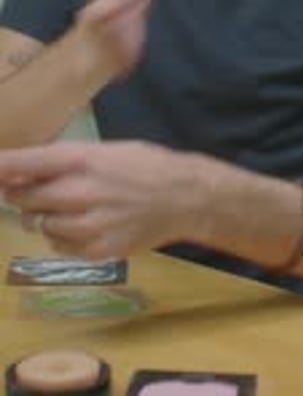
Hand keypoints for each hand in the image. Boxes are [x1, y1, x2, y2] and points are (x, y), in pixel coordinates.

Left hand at [0, 141, 206, 258]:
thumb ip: (65, 162)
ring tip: (74, 207)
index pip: (26, 164)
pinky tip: (88, 224)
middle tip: (32, 190)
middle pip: (25, 198)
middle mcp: (81, 191)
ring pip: (41, 225)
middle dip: (22, 194)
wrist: (184, 197)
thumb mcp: (106, 151)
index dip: (1, 167)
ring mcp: (89, 224)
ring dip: (47, 217)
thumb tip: (20, 172)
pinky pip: (60, 245)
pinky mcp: (98, 250)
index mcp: (83, 159)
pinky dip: (65, 236)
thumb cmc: (144, 166)